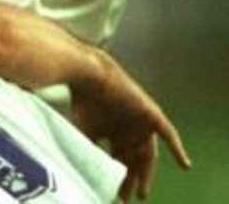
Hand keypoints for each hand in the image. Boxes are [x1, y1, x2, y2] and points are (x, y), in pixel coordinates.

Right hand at [70, 51, 190, 201]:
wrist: (88, 74)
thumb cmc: (81, 100)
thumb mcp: (83, 130)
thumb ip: (86, 148)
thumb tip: (82, 169)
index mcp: (113, 131)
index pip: (118, 158)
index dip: (115, 176)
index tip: (112, 194)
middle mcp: (129, 128)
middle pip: (132, 159)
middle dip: (128, 180)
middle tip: (125, 198)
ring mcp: (141, 122)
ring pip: (146, 153)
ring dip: (145, 173)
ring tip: (141, 192)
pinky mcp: (151, 114)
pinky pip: (168, 134)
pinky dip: (177, 149)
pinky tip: (184, 165)